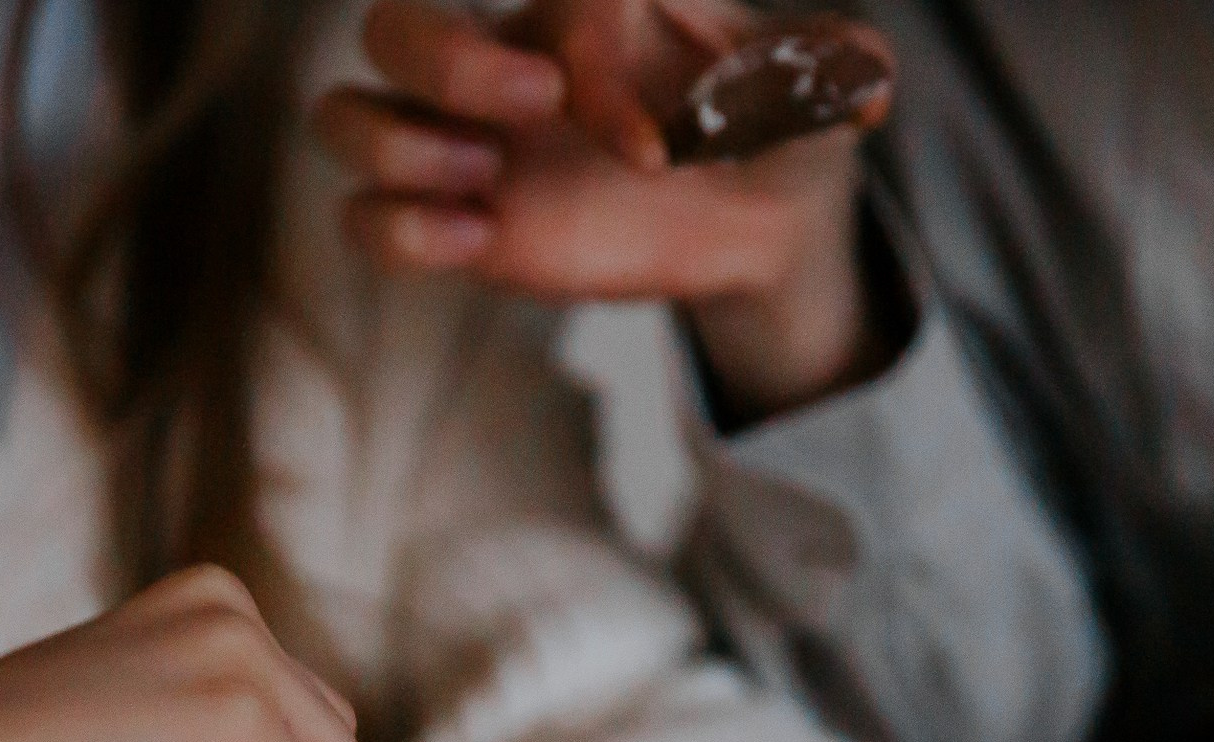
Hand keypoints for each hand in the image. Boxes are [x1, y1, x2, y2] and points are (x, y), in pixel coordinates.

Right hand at [318, 0, 894, 417]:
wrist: (760, 217)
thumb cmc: (775, 124)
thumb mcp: (815, 93)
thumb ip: (835, 70)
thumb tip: (870, 83)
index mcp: (580, 5)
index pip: (549, 0)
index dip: (586, 59)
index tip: (658, 150)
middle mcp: (505, 59)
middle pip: (390, 22)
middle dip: (445, 61)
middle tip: (534, 114)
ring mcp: (468, 146)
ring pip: (343, 113)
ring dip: (395, 144)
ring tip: (485, 184)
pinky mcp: (460, 229)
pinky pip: (367, 221)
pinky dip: (399, 232)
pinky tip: (479, 245)